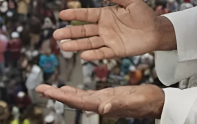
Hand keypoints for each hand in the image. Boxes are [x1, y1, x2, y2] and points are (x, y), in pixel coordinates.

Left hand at [37, 84, 163, 118]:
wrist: (157, 103)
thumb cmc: (147, 102)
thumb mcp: (133, 100)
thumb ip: (117, 104)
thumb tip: (101, 108)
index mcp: (103, 104)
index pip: (77, 101)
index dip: (61, 96)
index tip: (46, 91)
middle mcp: (99, 103)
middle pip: (73, 100)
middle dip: (56, 94)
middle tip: (40, 88)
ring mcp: (103, 100)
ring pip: (78, 97)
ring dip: (63, 93)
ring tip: (49, 88)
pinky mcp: (107, 96)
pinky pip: (87, 95)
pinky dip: (75, 92)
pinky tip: (70, 90)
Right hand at [53, 0, 174, 60]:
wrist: (157, 30)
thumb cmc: (144, 14)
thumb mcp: (130, 1)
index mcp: (105, 15)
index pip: (86, 15)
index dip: (74, 15)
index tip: (61, 14)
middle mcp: (104, 28)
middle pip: (83, 31)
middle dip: (70, 33)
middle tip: (56, 35)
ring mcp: (108, 40)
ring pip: (89, 43)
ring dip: (77, 45)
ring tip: (64, 46)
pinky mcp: (116, 50)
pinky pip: (103, 53)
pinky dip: (94, 54)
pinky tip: (84, 55)